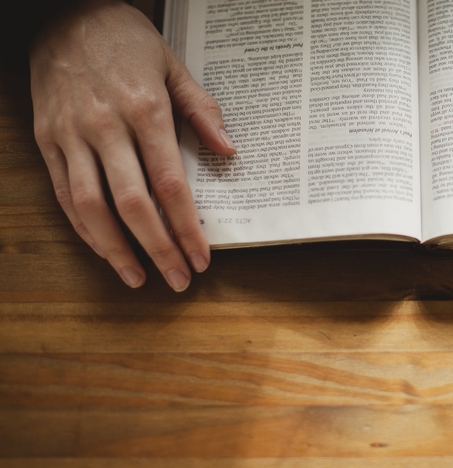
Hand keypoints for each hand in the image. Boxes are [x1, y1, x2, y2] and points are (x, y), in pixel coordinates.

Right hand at [29, 0, 234, 289]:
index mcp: (145, 110)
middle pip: (133, 204)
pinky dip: (84, 227)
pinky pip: (63, 193)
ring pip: (91, 206)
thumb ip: (202, 111)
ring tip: (138, 278)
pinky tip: (105, 248)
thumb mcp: (173, 66)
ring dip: (116, 249)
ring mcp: (71, 135)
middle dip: (158, 249)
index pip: (170, 185)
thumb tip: (229, 152)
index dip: (186, 227)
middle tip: (178, 279)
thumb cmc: (124, 39)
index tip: (201, 257)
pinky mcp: (47, 139)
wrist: (62, 11)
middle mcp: (105, 127)